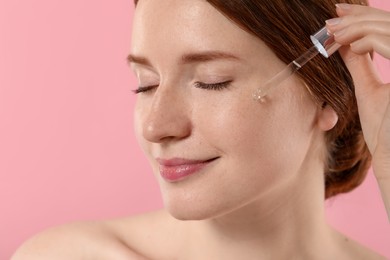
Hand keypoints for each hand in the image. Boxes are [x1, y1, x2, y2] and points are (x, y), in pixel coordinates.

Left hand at [326, 3, 389, 220]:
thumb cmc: (384, 130)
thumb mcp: (369, 89)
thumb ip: (361, 65)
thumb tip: (347, 43)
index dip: (365, 18)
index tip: (339, 15)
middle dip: (358, 17)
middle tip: (332, 18)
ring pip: (389, 29)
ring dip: (357, 27)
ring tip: (332, 32)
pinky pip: (389, 44)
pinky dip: (367, 40)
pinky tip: (348, 45)